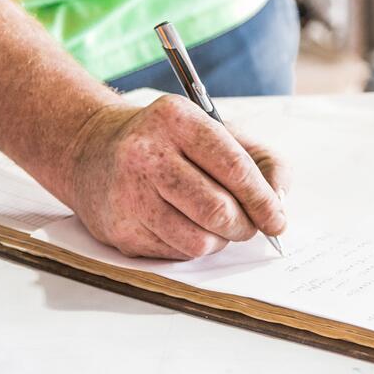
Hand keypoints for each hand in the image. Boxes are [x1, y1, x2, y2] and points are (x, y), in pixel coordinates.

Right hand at [64, 95, 288, 259]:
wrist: (93, 150)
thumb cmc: (168, 143)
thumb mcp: (216, 131)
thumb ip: (261, 160)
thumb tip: (279, 203)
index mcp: (177, 119)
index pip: (234, 168)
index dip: (264, 200)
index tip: (277, 219)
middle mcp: (146, 153)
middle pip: (218, 210)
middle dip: (244, 226)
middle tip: (248, 225)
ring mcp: (128, 193)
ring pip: (199, 241)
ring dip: (219, 240)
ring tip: (213, 223)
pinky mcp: (120, 228)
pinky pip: (175, 254)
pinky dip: (191, 246)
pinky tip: (181, 224)